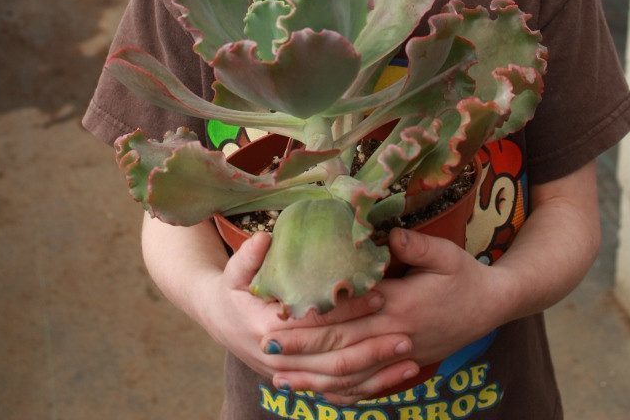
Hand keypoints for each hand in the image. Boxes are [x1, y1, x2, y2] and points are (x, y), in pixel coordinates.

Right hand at [208, 233, 416, 396]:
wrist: (220, 320)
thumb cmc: (232, 290)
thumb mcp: (235, 270)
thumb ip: (250, 256)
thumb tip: (265, 238)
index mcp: (268, 329)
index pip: (317, 322)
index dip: (349, 310)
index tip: (380, 295)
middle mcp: (283, 360)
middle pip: (333, 357)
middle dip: (372, 345)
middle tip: (406, 331)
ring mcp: (293, 375)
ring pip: (340, 381)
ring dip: (376, 371)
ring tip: (410, 356)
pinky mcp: (302, 382)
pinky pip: (339, 392)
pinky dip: (368, 388)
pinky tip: (395, 379)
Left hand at [267, 228, 502, 404]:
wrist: (492, 307)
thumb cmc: (465, 275)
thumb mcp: (445, 254)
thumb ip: (415, 245)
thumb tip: (388, 234)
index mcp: (400, 304)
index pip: (350, 312)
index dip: (317, 313)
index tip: (284, 310)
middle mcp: (395, 334)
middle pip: (341, 345)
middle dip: (303, 346)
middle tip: (267, 342)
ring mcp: (399, 355)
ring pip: (350, 371)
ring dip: (314, 374)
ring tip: (280, 374)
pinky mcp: (403, 365)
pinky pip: (367, 384)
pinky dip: (340, 390)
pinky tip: (317, 390)